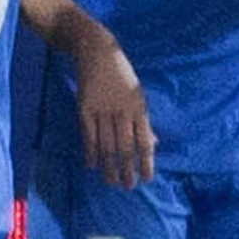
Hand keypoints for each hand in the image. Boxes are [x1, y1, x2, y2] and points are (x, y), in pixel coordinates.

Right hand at [74, 39, 155, 188]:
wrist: (97, 52)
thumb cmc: (121, 75)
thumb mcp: (139, 96)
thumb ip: (144, 121)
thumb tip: (153, 144)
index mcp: (139, 109)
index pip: (144, 142)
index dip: (146, 163)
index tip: (146, 179)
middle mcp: (122, 112)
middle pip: (125, 148)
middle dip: (127, 170)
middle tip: (127, 187)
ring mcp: (102, 111)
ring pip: (106, 145)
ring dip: (109, 166)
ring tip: (110, 182)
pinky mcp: (85, 109)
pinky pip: (89, 135)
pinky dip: (90, 152)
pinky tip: (92, 165)